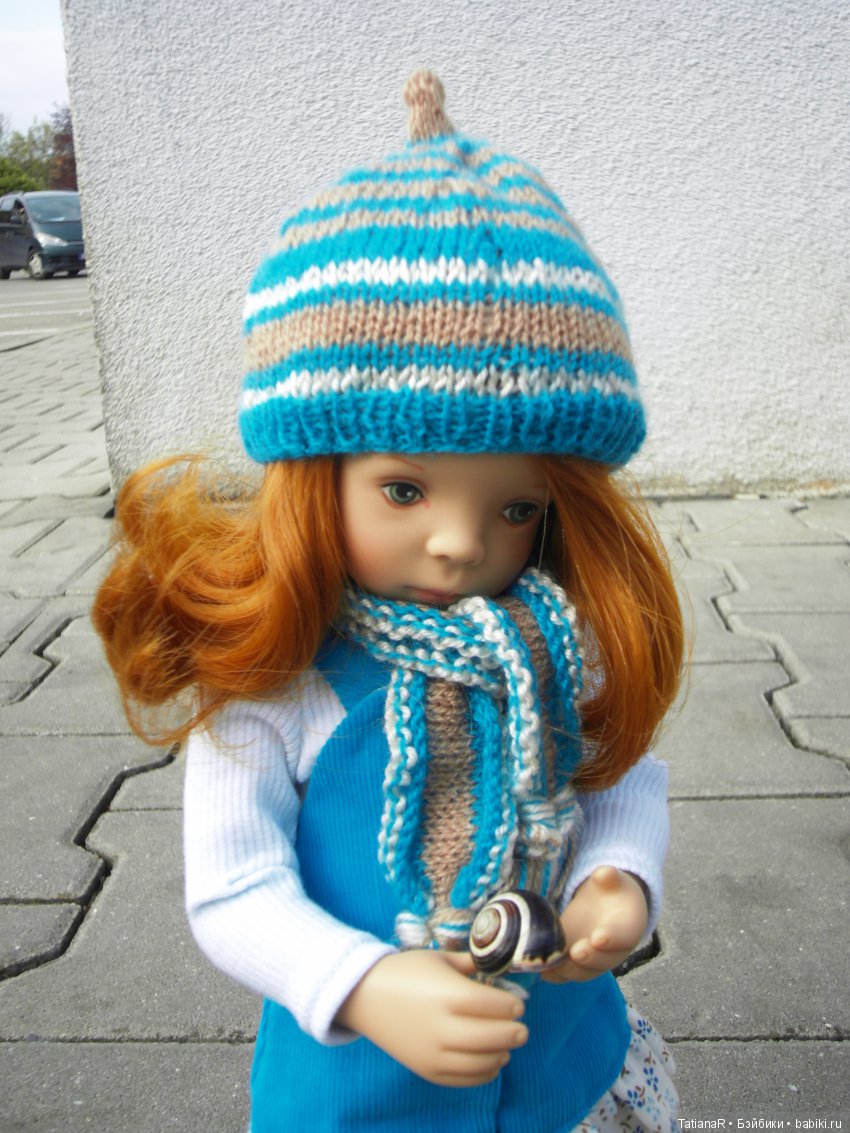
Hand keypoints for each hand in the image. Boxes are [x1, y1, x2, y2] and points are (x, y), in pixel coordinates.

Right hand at [336, 949, 527, 1086]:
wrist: (365, 996)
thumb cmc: (404, 972)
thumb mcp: (437, 959)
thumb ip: (468, 964)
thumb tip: (495, 965)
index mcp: (447, 995)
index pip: (491, 1005)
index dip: (509, 1006)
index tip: (519, 1005)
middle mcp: (442, 1027)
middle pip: (490, 1036)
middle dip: (512, 1033)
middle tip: (522, 1030)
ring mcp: (433, 1052)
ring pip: (480, 1062)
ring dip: (500, 1055)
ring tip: (508, 1047)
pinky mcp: (426, 1069)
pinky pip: (463, 1078)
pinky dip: (483, 1074)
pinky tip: (491, 1063)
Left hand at [542, 866, 647, 983]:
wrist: (608, 907)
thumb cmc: (612, 892)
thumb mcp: (614, 880)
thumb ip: (609, 877)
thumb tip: (604, 873)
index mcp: (628, 927)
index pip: (623, 935)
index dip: (611, 937)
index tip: (598, 937)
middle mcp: (613, 950)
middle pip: (604, 960)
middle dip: (589, 958)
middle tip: (575, 952)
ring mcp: (594, 959)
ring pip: (585, 971)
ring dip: (570, 970)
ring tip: (554, 965)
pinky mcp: (576, 962)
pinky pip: (569, 974)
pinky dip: (557, 975)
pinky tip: (543, 971)